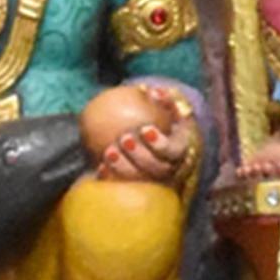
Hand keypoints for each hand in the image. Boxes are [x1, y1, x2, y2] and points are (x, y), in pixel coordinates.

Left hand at [80, 79, 199, 183]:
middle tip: (124, 138)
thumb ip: (163, 100)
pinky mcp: (136, 187)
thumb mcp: (167, 109)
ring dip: (123, 168)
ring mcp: (153, 181)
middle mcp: (169, 169)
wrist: (157, 140)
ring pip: (140, 180)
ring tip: (109, 152)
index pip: (173, 151)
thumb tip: (155, 92)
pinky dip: (112, 178)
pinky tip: (100, 168)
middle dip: (140, 156)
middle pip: (157, 169)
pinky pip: (123, 186)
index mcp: (179, 150)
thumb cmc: (162, 121)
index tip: (145, 129)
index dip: (159, 143)